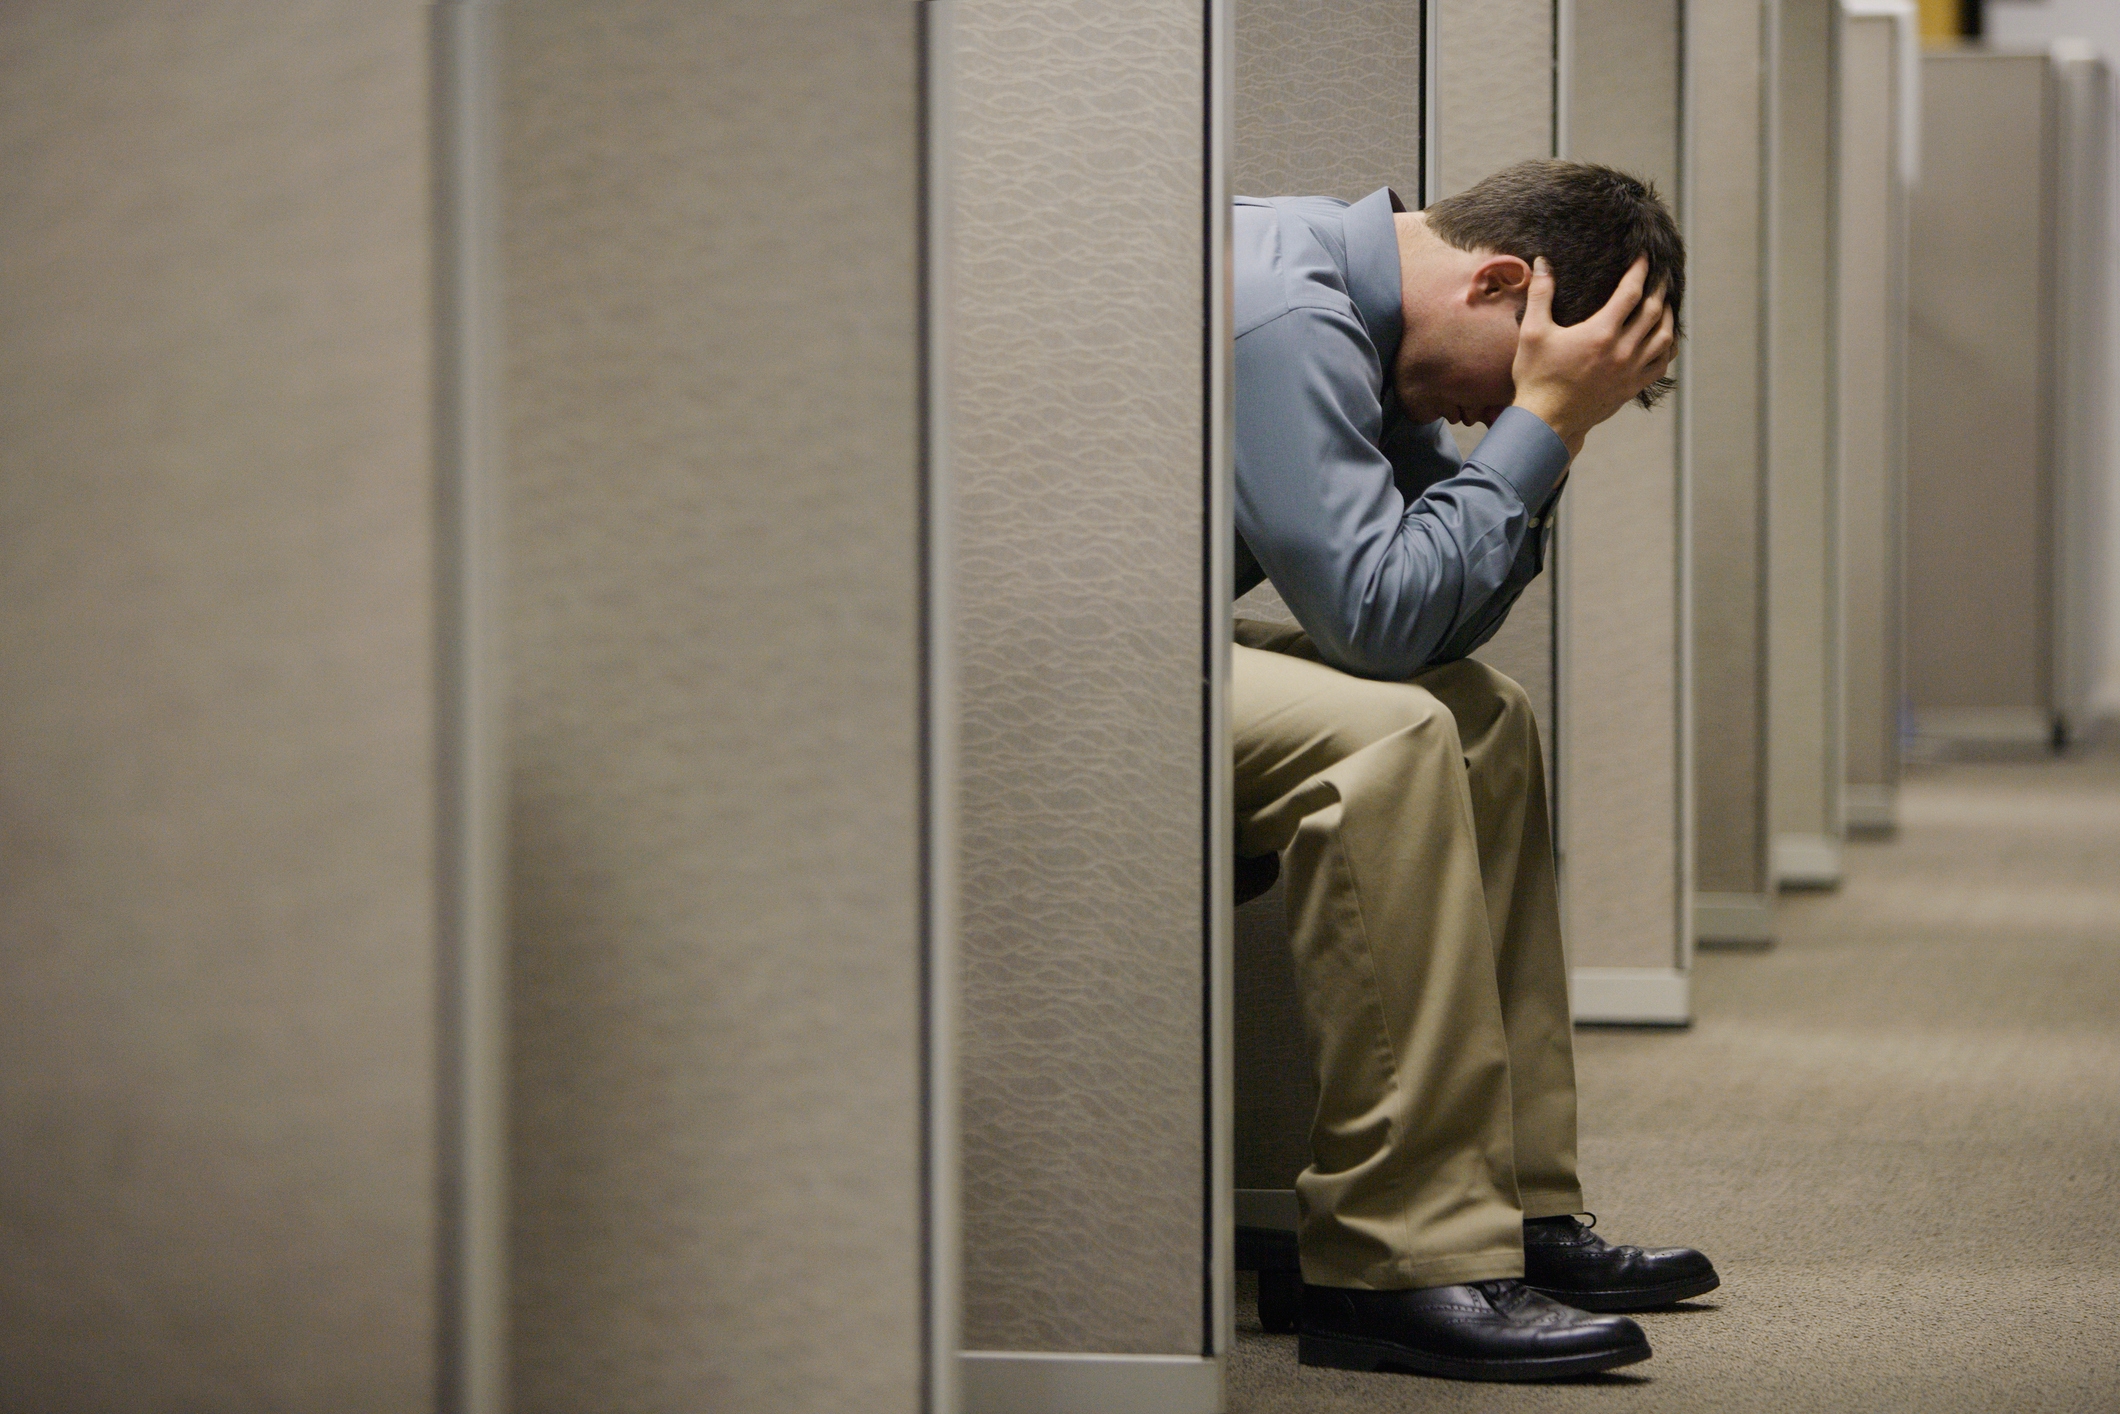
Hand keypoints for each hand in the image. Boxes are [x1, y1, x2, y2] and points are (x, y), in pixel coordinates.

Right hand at [1509, 255, 1674, 457]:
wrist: (1546, 421)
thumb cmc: (1537, 377)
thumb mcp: (1532, 333)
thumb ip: (1540, 295)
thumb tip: (1543, 263)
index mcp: (1601, 333)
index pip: (1631, 292)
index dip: (1640, 271)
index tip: (1644, 258)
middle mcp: (1622, 351)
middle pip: (1654, 311)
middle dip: (1660, 289)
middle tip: (1662, 275)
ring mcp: (1630, 371)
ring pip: (1664, 337)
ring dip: (1668, 316)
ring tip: (1665, 303)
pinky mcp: (1631, 387)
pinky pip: (1661, 364)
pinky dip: (1668, 347)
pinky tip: (1665, 338)